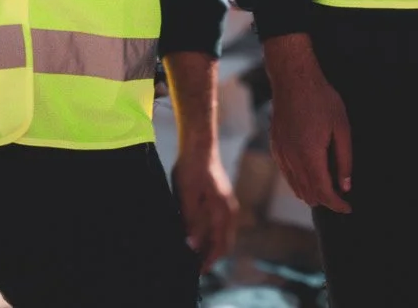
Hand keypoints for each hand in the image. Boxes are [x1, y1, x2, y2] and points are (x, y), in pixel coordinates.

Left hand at [172, 143, 237, 266]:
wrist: (199, 145)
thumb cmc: (192, 169)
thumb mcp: (187, 196)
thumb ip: (191, 221)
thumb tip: (192, 245)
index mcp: (223, 212)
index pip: (220, 246)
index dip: (209, 262)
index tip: (196, 272)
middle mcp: (230, 211)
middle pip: (224, 243)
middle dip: (211, 257)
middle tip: (193, 267)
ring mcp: (228, 205)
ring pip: (223, 234)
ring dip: (211, 246)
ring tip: (193, 253)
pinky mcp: (223, 199)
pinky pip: (221, 224)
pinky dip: (212, 234)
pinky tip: (197, 234)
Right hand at [263, 34, 352, 213]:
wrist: (293, 79)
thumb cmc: (321, 99)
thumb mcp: (341, 127)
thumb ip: (344, 159)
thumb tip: (345, 185)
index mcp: (309, 154)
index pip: (323, 191)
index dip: (337, 204)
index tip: (348, 208)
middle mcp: (292, 158)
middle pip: (308, 193)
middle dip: (326, 200)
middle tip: (341, 199)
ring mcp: (281, 153)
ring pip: (295, 186)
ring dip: (312, 193)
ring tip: (328, 191)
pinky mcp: (275, 147)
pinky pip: (286, 174)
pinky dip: (298, 182)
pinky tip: (309, 177)